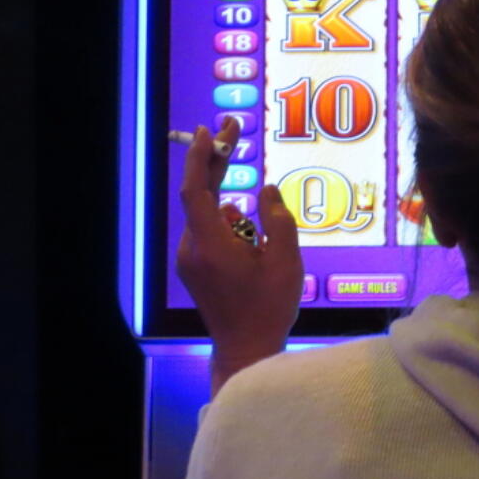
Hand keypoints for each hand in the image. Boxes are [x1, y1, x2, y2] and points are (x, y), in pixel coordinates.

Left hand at [176, 122, 303, 393]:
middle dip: (216, 161)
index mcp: (212, 246)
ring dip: (236, 212)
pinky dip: (232, 227)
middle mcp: (194, 249)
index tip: (209, 130)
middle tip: (232, 129)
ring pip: (212, 217)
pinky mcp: (196, 267)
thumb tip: (267, 190)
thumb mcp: (286, 262)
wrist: (246, 349)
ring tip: (262, 251)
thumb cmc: (269, 309)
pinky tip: (254, 252)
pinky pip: (212, 233)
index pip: (196, 191)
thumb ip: (278, 221)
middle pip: (201, 196)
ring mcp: (192, 259)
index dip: (201, 157)